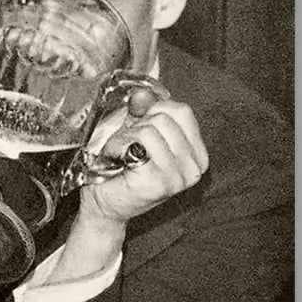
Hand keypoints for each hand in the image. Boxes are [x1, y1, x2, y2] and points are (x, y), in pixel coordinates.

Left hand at [77, 84, 209, 229]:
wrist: (104, 207)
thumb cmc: (120, 173)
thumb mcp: (137, 136)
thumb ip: (143, 113)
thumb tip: (142, 93)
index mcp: (197, 155)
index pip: (183, 112)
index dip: (154, 110)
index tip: (138, 127)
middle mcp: (195, 167)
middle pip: (166, 118)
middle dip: (137, 126)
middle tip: (126, 147)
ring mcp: (180, 176)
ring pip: (152, 128)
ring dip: (125, 137)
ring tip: (120, 155)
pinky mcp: (161, 181)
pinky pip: (141, 141)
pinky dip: (120, 145)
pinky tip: (115, 160)